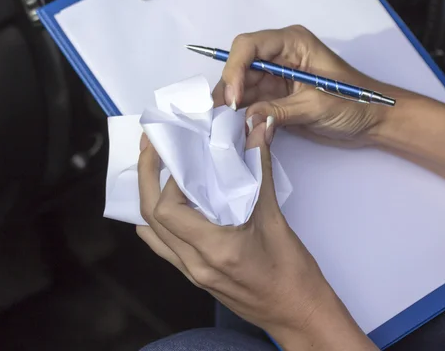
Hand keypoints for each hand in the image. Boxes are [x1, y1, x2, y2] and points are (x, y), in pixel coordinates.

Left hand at [136, 122, 376, 349]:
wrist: (299, 315)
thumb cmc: (293, 273)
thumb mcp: (276, 219)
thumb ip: (261, 171)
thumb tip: (259, 129)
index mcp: (213, 250)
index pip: (168, 210)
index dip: (169, 179)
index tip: (184, 155)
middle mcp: (194, 264)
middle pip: (150, 218)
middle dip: (145, 177)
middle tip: (151, 145)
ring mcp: (192, 273)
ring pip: (153, 233)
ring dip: (148, 198)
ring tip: (156, 168)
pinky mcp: (196, 276)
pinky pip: (164, 247)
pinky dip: (159, 221)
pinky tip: (169, 203)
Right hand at [213, 25, 410, 147]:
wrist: (373, 122)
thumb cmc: (355, 103)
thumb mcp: (316, 106)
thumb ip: (279, 111)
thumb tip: (246, 119)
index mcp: (292, 43)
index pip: (249, 46)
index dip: (235, 69)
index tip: (233, 98)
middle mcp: (279, 56)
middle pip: (240, 67)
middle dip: (229, 90)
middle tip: (218, 117)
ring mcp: (275, 77)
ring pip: (241, 86)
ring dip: (233, 105)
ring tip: (223, 126)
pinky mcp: (275, 98)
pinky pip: (251, 103)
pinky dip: (242, 115)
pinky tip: (235, 128)